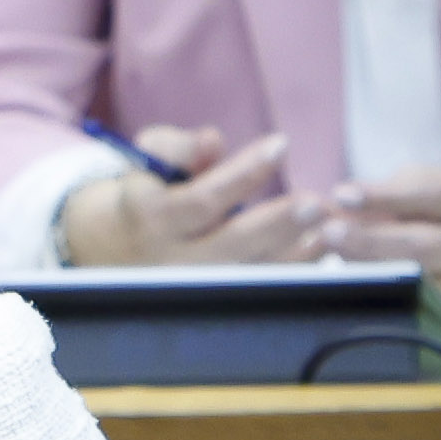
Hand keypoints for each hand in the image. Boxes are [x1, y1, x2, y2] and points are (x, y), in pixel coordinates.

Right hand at [61, 127, 325, 267]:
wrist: (110, 246)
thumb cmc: (142, 192)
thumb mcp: (145, 160)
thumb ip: (176, 147)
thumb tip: (211, 140)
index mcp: (152, 218)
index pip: (201, 200)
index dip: (242, 174)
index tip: (280, 144)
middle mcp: (173, 259)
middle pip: (231, 244)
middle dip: (277, 224)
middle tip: (317, 201)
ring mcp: (196, 285)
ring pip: (250, 272)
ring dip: (295, 251)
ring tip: (330, 224)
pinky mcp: (214, 299)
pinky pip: (259, 287)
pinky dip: (292, 268)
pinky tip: (321, 244)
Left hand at [314, 166, 440, 309]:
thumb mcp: (438, 184)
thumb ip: (394, 191)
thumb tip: (341, 203)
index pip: (432, 196)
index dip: (385, 197)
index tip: (342, 195)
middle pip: (426, 246)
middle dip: (372, 240)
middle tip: (329, 232)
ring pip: (420, 281)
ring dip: (370, 268)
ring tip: (331, 255)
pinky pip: (416, 303)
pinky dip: (382, 291)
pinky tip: (352, 280)